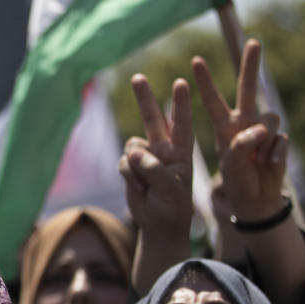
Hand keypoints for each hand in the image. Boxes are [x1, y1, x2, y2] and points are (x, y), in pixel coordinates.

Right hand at [119, 74, 193, 241]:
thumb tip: (131, 152)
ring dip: (134, 164)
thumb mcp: (170, 188)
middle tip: (137, 77)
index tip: (181, 82)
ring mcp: (146, 158)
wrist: (159, 226)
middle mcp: (164, 150)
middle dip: (145, 98)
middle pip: (152, 119)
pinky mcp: (130, 167)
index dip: (180, 104)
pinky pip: (122, 163)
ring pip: (132, 145)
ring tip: (145, 184)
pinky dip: (127, 176)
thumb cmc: (173, 208)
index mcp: (182, 152)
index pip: (182, 124)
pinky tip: (138, 189)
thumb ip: (152, 168)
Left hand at [194, 39, 288, 220]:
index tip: (195, 60)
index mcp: (224, 126)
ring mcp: (264, 129)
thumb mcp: (230, 164)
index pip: (212, 100)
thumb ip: (240, 145)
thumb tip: (260, 130)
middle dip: (251, 65)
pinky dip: (274, 155)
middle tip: (253, 41)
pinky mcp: (280, 140)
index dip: (205, 82)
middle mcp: (245, 122)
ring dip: (263, 139)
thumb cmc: (235, 181)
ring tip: (255, 159)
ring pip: (270, 118)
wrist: (256, 198)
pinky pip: (280, 140)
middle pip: (248, 89)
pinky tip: (267, 165)